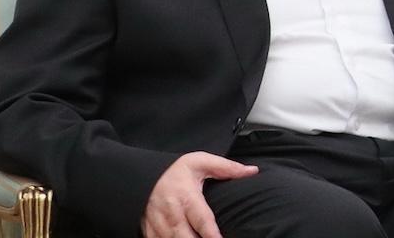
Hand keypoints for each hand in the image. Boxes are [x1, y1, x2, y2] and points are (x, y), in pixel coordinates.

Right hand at [142, 151, 257, 237]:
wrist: (142, 175)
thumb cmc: (173, 171)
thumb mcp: (200, 162)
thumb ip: (226, 167)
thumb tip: (251, 171)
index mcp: (187, 198)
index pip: (202, 221)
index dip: (212, 235)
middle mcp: (172, 215)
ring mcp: (160, 227)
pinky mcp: (151, 233)